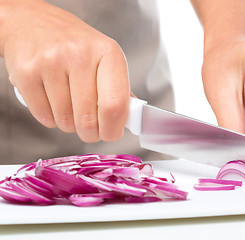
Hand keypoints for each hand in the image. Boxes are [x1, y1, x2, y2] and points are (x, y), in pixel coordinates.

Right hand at [1, 0, 129, 142]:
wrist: (35, 24)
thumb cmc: (76, 45)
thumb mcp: (106, 58)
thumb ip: (120, 89)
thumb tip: (131, 119)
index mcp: (108, 53)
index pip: (115, 105)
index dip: (113, 129)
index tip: (111, 134)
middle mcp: (80, 55)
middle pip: (89, 120)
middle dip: (90, 133)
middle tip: (89, 127)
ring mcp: (51, 62)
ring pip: (65, 121)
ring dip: (69, 124)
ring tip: (69, 106)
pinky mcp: (27, 73)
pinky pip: (44, 117)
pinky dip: (50, 118)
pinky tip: (53, 102)